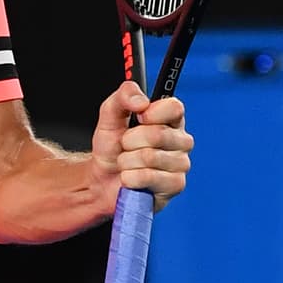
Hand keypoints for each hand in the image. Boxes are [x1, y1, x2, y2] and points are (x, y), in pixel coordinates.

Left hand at [90, 80, 193, 212]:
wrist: (102, 177)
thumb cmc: (112, 147)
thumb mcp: (110, 115)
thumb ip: (123, 96)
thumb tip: (141, 101)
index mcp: (170, 119)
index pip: (175, 107)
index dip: (153, 113)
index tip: (138, 118)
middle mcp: (180, 140)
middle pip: (157, 134)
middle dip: (130, 140)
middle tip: (126, 145)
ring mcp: (180, 164)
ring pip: (150, 157)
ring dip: (127, 160)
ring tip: (127, 162)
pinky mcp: (175, 185)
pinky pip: (148, 177)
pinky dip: (130, 177)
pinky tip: (131, 177)